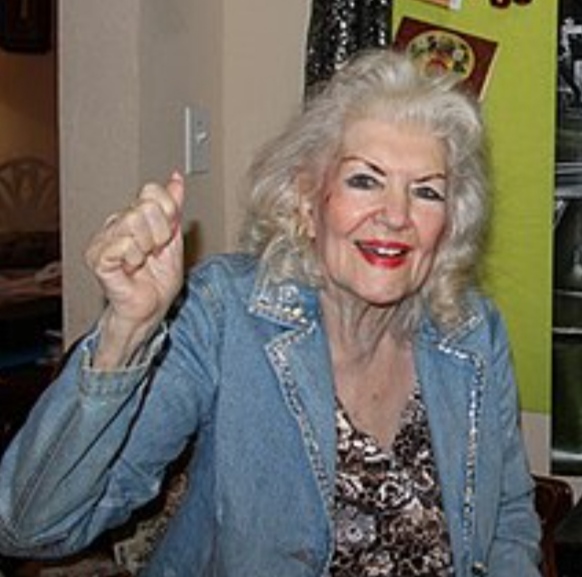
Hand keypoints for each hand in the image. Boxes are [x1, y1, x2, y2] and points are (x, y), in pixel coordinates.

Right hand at [85, 172, 184, 367]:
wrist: (150, 310)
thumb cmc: (158, 281)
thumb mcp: (174, 239)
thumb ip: (173, 207)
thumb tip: (176, 178)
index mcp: (133, 215)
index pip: (152, 192)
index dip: (168, 214)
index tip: (167, 237)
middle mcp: (116, 223)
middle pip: (146, 207)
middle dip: (160, 234)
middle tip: (154, 253)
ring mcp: (104, 238)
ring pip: (135, 223)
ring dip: (148, 248)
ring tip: (142, 261)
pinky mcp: (97, 256)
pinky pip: (124, 244)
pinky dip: (134, 259)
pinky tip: (131, 269)